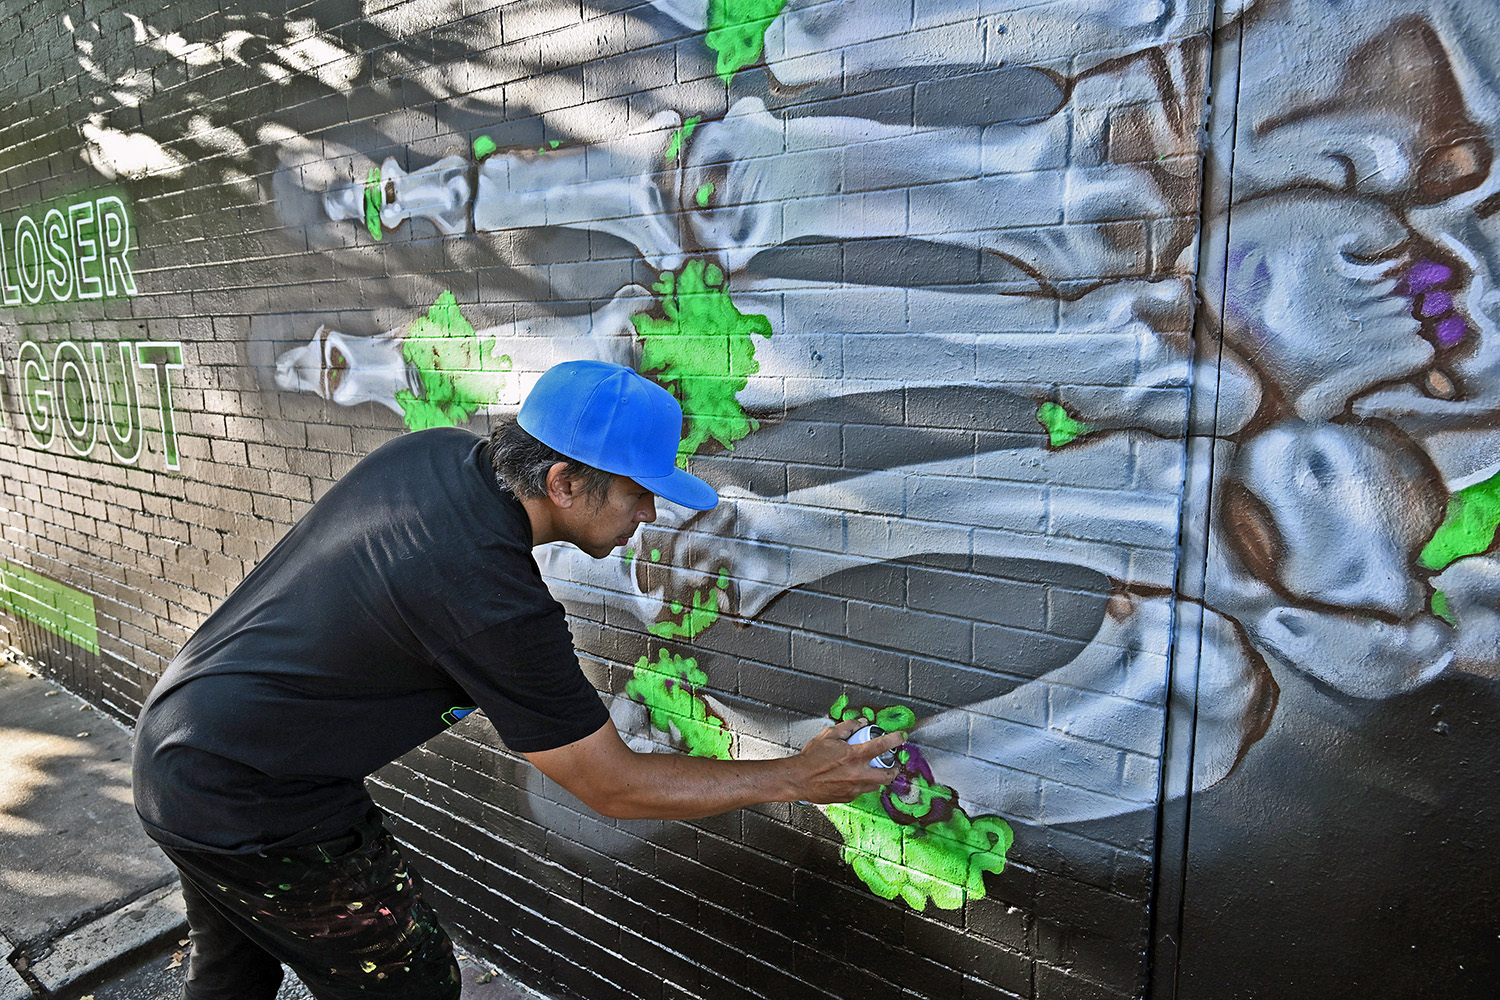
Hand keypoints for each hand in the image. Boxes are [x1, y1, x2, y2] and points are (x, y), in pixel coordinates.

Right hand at [788, 718, 906, 804]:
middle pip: (887, 775)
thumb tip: (861, 722)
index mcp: (854, 756)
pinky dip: (863, 784)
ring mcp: (854, 788)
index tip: (901, 736)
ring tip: (872, 771)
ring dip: (877, 778)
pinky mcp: (848, 797)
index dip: (895, 739)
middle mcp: (857, 774)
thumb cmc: (811, 759)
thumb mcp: (828, 736)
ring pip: (876, 785)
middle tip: (892, 764)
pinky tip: (855, 778)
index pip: (882, 745)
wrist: (798, 779)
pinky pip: (862, 791)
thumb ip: (848, 727)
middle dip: (893, 769)